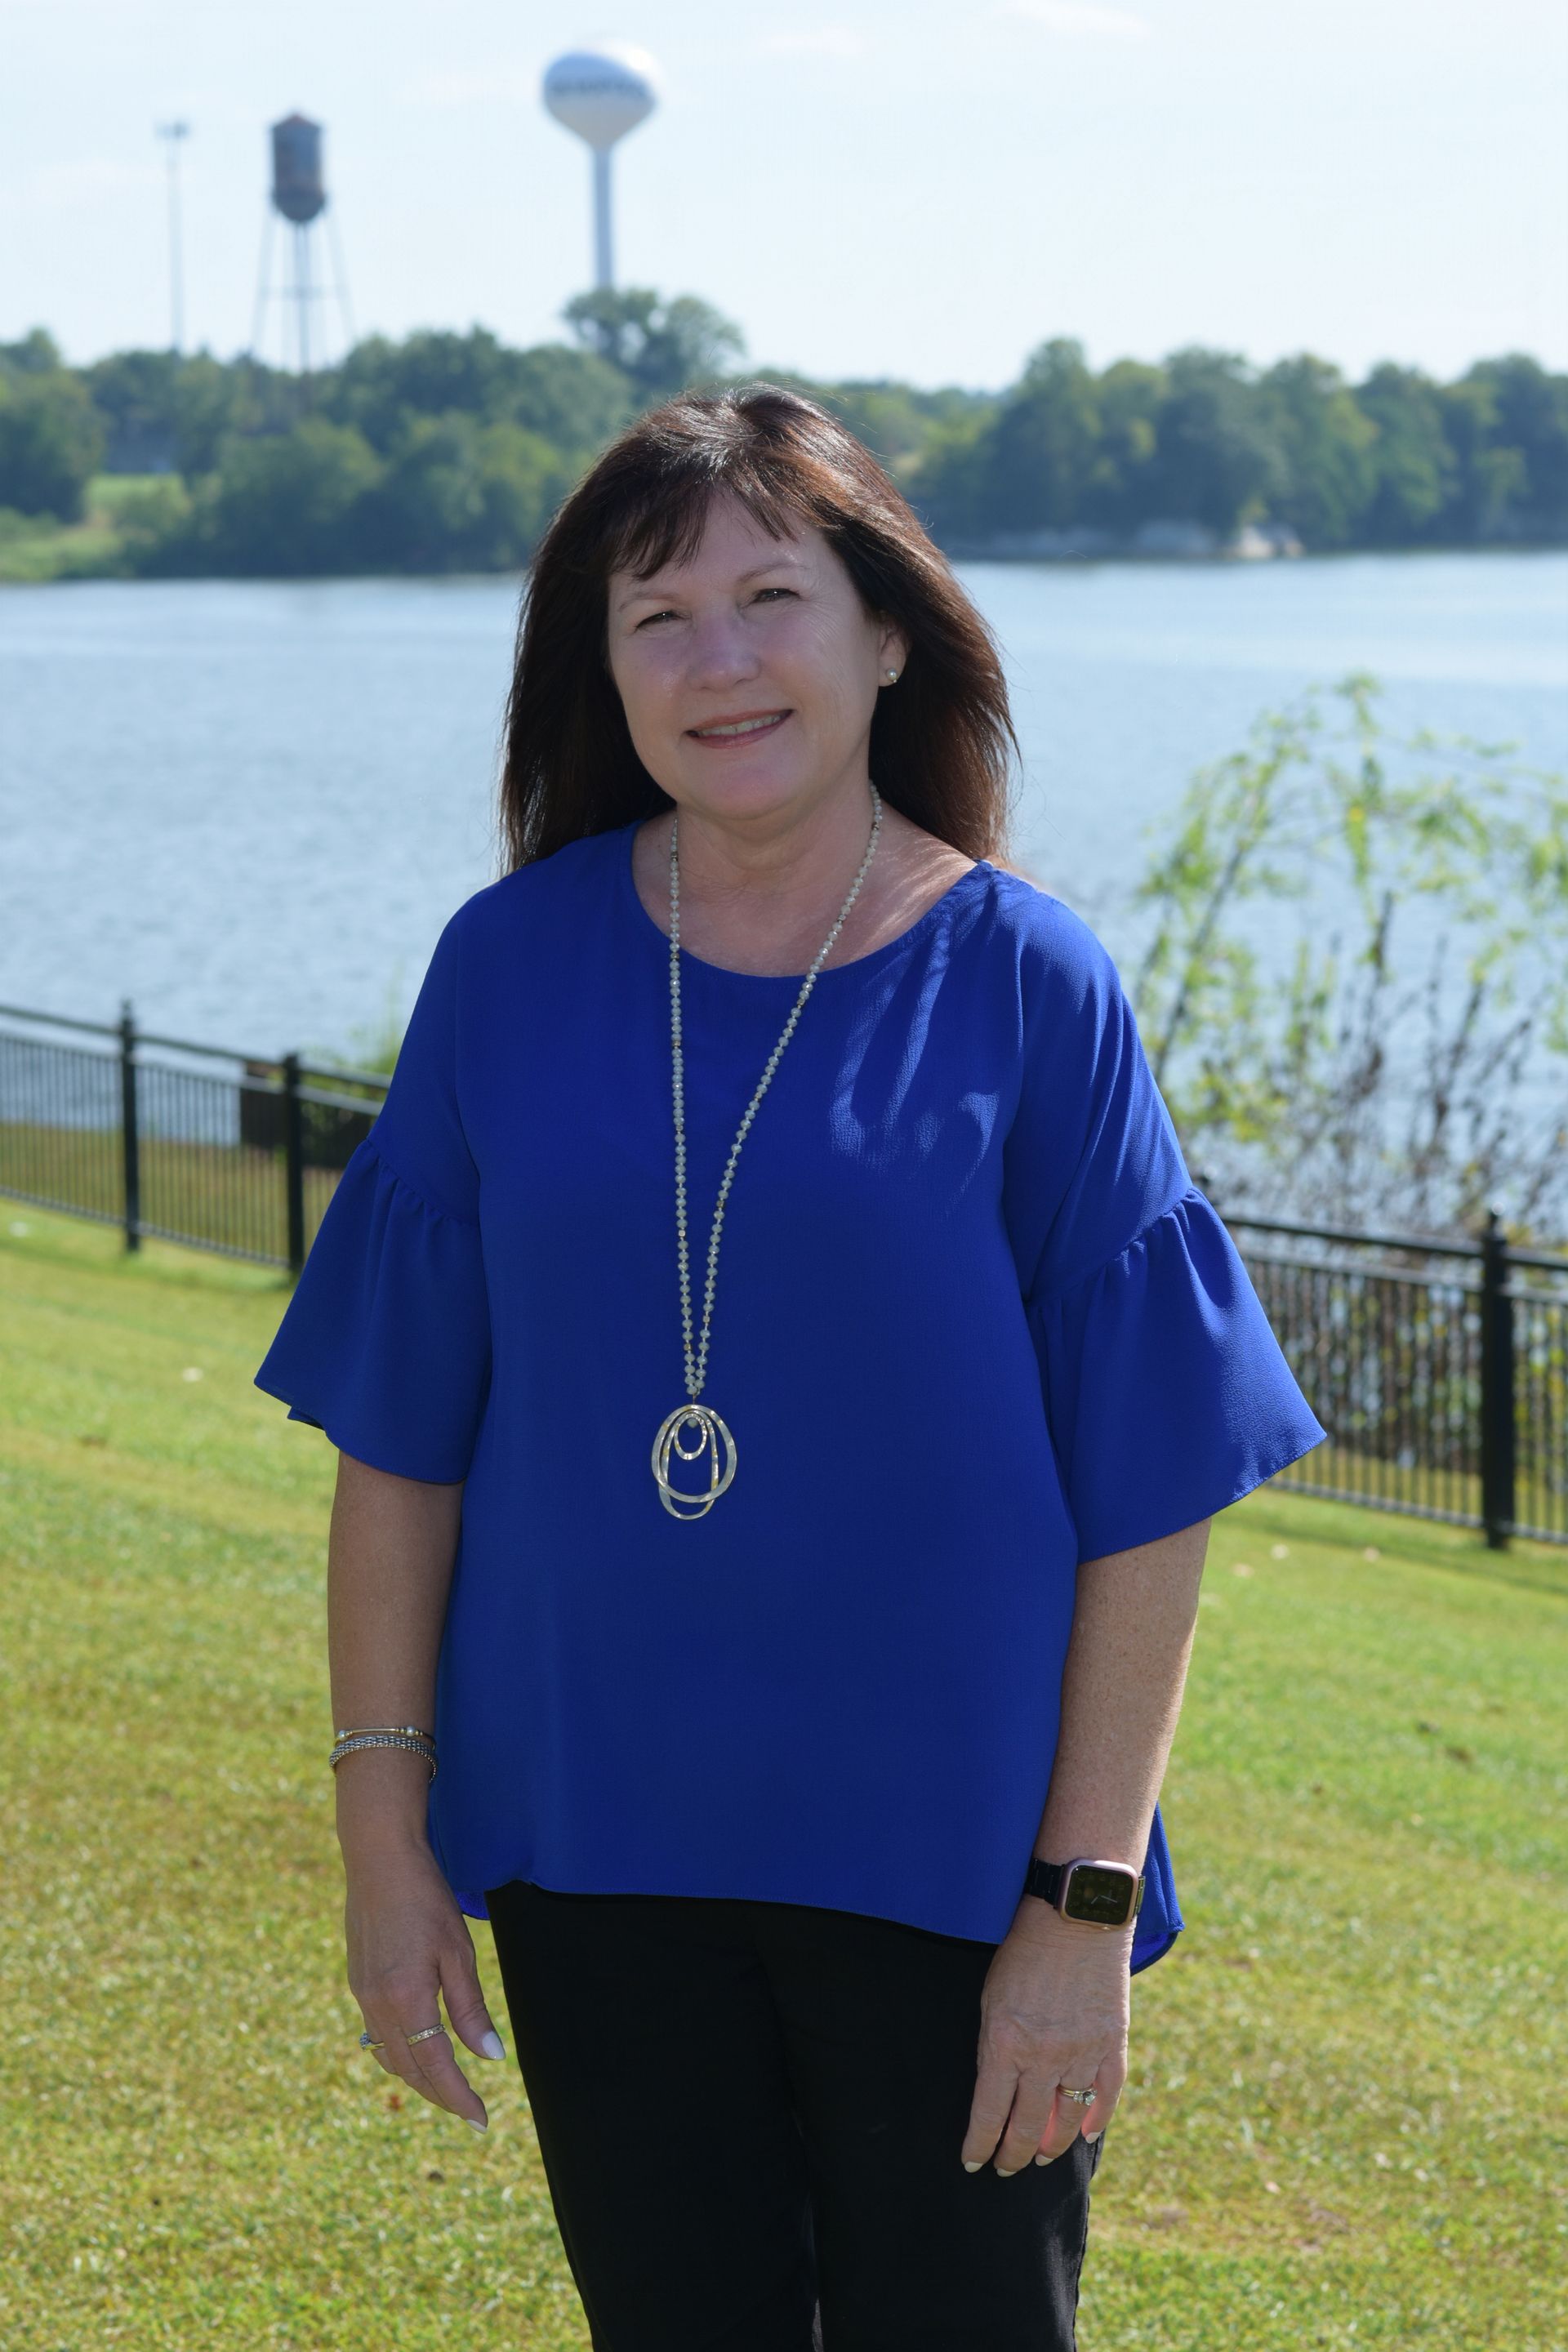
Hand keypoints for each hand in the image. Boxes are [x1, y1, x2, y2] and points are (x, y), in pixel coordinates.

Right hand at [344, 1838, 506, 2130]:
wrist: (378, 1860)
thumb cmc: (426, 1899)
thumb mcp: (457, 1952)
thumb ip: (470, 2009)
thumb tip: (490, 2057)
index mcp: (406, 2000)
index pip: (436, 2067)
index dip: (459, 2097)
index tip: (481, 2120)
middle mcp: (377, 2005)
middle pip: (410, 2071)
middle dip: (440, 2095)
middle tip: (469, 2111)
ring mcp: (362, 1995)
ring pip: (389, 2057)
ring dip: (418, 2078)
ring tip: (447, 2087)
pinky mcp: (358, 1982)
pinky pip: (377, 2034)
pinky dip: (400, 2052)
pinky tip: (418, 2048)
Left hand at [961, 1901, 1130, 2175]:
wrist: (1074, 1917)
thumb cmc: (1024, 1953)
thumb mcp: (991, 1998)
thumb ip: (993, 2047)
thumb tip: (996, 2092)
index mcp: (1005, 2044)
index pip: (988, 2115)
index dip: (979, 2146)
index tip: (973, 2163)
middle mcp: (1043, 2057)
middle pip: (1027, 2128)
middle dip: (1013, 2155)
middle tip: (1007, 2168)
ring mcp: (1081, 2053)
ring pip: (1066, 2120)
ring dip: (1052, 2145)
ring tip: (1042, 2155)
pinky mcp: (1111, 2044)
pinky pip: (1106, 2097)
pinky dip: (1096, 2120)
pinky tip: (1085, 2134)